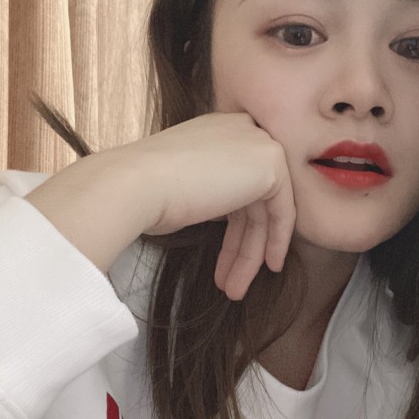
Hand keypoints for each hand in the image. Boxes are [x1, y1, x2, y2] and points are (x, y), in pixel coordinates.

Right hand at [26, 113, 295, 299]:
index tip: (228, 257)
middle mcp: (239, 129)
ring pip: (264, 209)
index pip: (237, 180)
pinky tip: (267, 266)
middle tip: (230, 282)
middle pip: (251, 197)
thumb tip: (225, 214)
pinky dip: (276, 240)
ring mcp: (257, 142)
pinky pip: (282, 209)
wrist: (136, 183)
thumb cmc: (144, 191)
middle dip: (241, 245)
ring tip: (235, 290)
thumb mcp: (182, 187)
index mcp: (216, 130)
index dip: (235, 223)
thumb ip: (210, 192)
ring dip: (250, 254)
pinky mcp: (271, 163)